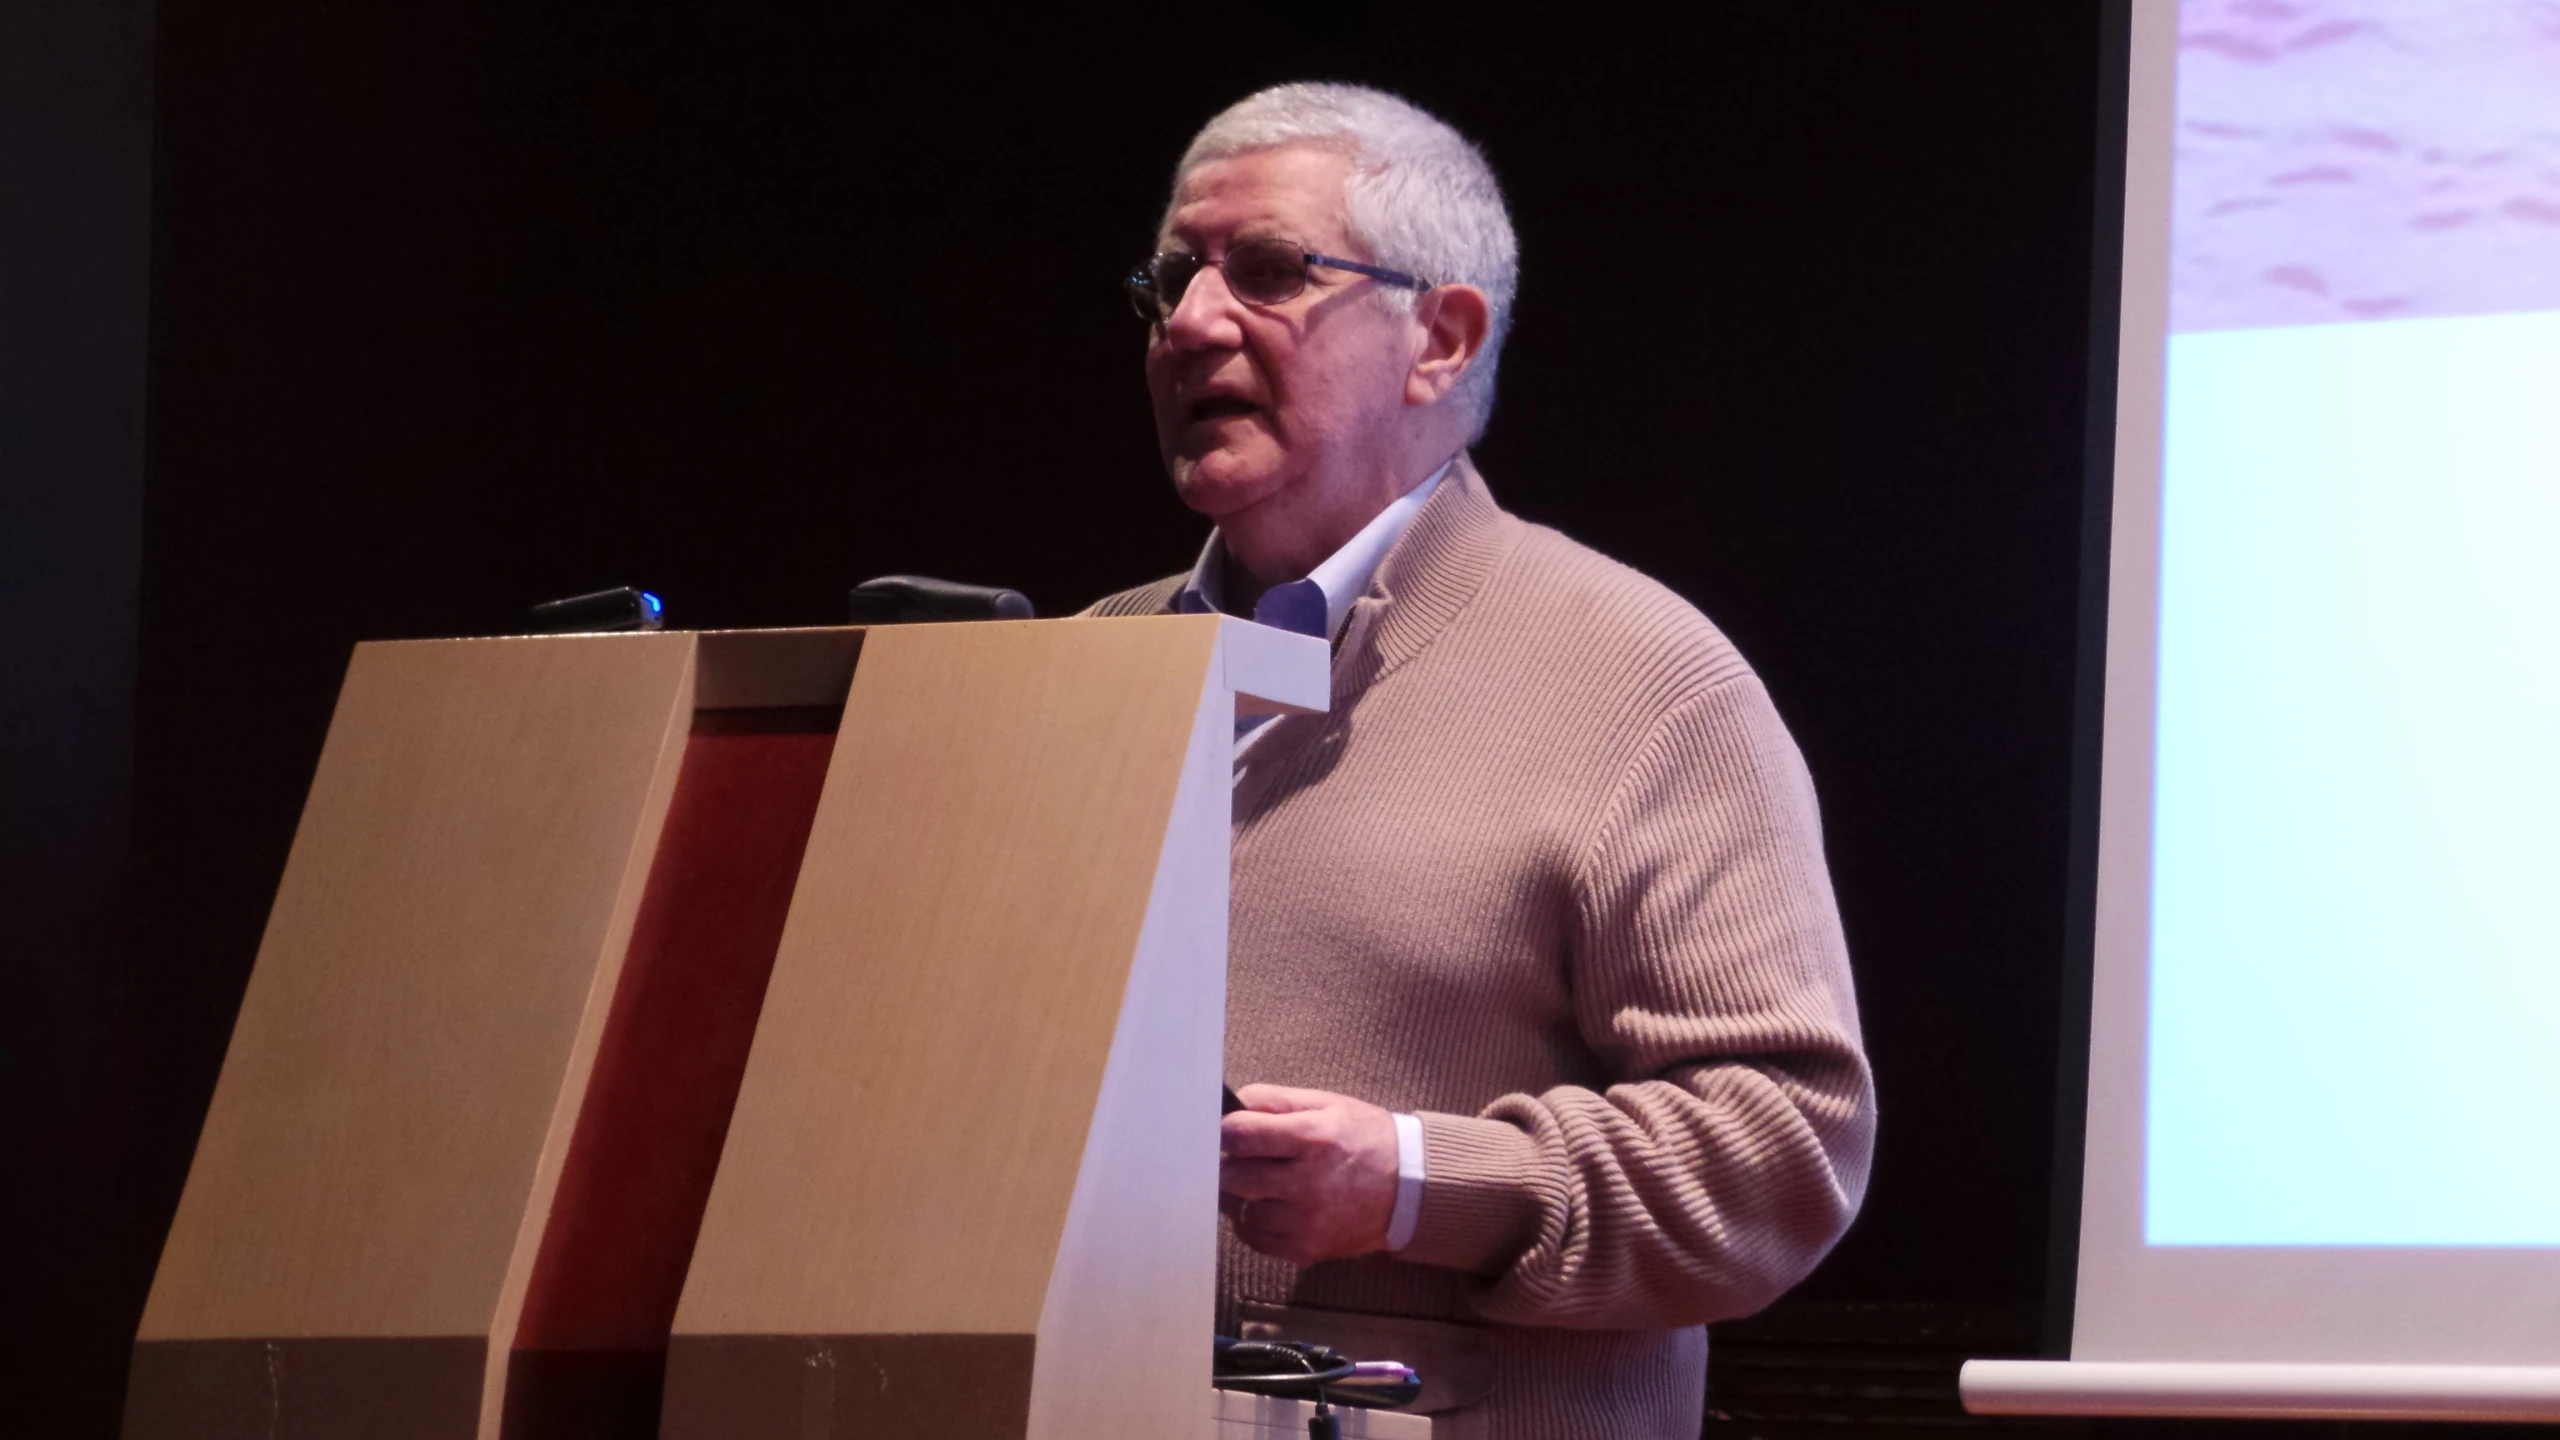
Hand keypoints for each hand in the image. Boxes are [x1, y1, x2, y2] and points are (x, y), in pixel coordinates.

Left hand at [1218, 1083, 1400, 1265]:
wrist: (1409, 1188)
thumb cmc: (1364, 1139)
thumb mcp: (1327, 1105)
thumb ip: (1276, 1100)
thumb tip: (1231, 1105)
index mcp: (1313, 1139)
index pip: (1242, 1135)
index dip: (1228, 1130)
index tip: (1231, 1131)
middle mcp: (1308, 1184)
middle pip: (1234, 1177)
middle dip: (1233, 1164)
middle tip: (1246, 1158)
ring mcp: (1307, 1222)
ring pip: (1242, 1211)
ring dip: (1244, 1196)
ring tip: (1263, 1184)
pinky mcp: (1306, 1249)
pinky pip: (1256, 1240)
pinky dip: (1255, 1223)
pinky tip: (1272, 1207)